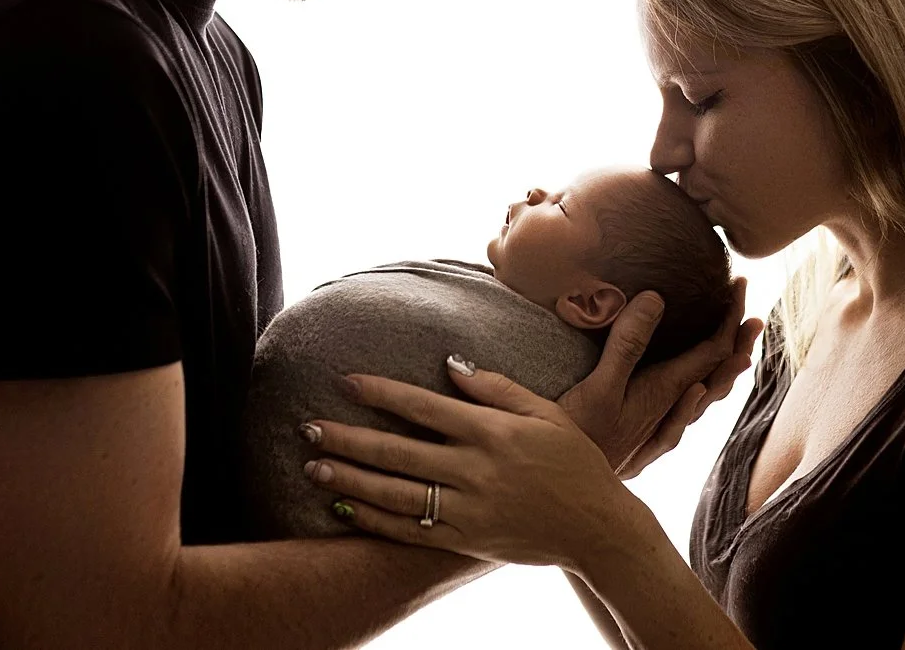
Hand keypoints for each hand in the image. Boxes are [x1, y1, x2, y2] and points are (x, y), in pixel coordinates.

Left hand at [301, 368, 654, 571]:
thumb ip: (496, 388)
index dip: (382, 393)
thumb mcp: (545, 412)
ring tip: (313, 464)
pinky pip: (410, 530)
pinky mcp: (466, 540)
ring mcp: (469, 509)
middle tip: (307, 425)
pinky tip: (344, 507)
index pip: (424, 407)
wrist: (597, 526)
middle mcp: (475, 470)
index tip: (346, 380)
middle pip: (398, 451)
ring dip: (350, 478)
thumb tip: (451, 364)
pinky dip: (374, 520)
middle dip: (348, 437)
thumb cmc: (574, 461)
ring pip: (395, 493)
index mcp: (493, 432)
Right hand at [561, 276, 764, 477]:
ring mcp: (656, 429)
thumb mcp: (598, 386)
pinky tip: (695, 398)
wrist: (563, 486)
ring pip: (703, 397)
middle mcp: (669, 411)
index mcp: (664, 392)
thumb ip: (627, 345)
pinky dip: (696, 400)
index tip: (740, 286)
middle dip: (735, 341)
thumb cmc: (578, 437)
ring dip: (722, 370)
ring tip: (739, 355)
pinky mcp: (640, 443)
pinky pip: (682, 418)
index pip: (712, 350)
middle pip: (715, 372)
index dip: (729, 318)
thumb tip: (657, 299)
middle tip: (754, 317)